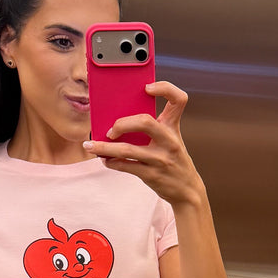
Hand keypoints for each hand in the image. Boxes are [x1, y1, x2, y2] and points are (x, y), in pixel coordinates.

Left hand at [82, 81, 205, 208]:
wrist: (187, 189)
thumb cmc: (172, 160)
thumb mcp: (170, 140)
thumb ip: (151, 128)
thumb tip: (116, 122)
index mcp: (173, 127)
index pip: (178, 99)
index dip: (164, 88)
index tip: (147, 88)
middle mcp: (169, 141)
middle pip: (144, 122)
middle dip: (122, 124)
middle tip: (110, 130)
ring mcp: (161, 159)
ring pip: (127, 150)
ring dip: (104, 148)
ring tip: (90, 146)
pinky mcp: (152, 175)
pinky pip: (126, 166)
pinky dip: (111, 162)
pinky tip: (105, 160)